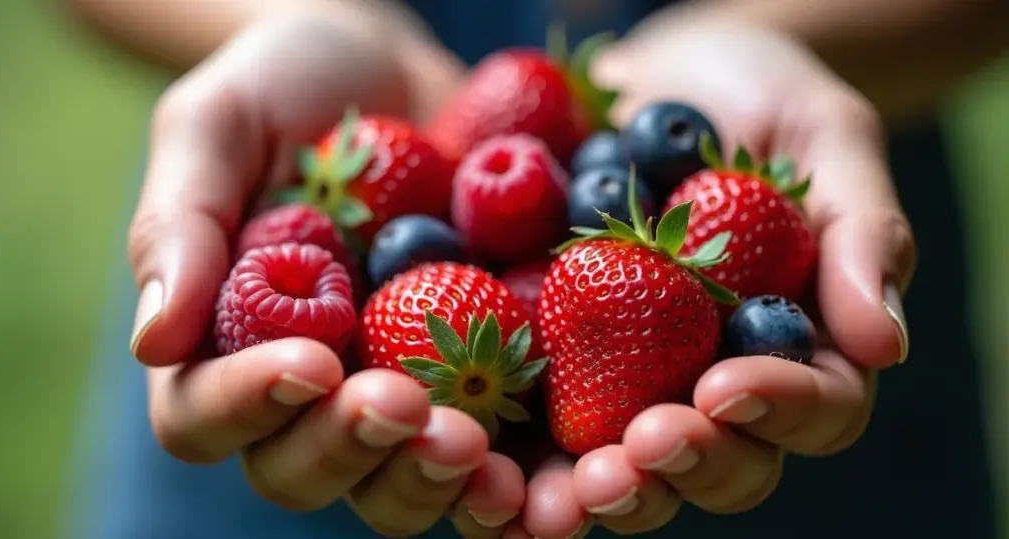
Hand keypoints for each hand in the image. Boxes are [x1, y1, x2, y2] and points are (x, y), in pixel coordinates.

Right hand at [126, 16, 523, 536]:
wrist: (402, 74)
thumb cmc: (291, 85)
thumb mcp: (220, 125)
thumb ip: (180, 223)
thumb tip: (154, 340)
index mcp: (225, 341)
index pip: (204, 414)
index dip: (250, 404)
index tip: (310, 359)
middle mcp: (308, 387)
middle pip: (303, 471)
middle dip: (352, 450)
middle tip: (404, 406)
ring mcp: (397, 388)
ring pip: (398, 484)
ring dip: (433, 481)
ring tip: (475, 447)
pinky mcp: (480, 379)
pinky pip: (495, 449)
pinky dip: (520, 470)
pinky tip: (553, 459)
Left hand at [556, 21, 915, 534]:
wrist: (653, 80)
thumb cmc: (758, 100)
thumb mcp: (824, 137)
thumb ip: (860, 231)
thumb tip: (883, 344)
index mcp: (802, 346)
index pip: (815, 409)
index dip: (776, 410)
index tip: (724, 385)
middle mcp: (719, 380)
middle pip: (722, 464)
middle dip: (684, 466)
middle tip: (642, 450)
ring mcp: (637, 381)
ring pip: (632, 469)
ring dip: (601, 489)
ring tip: (567, 487)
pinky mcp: (559, 362)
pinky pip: (542, 418)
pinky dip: (518, 449)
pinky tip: (483, 444)